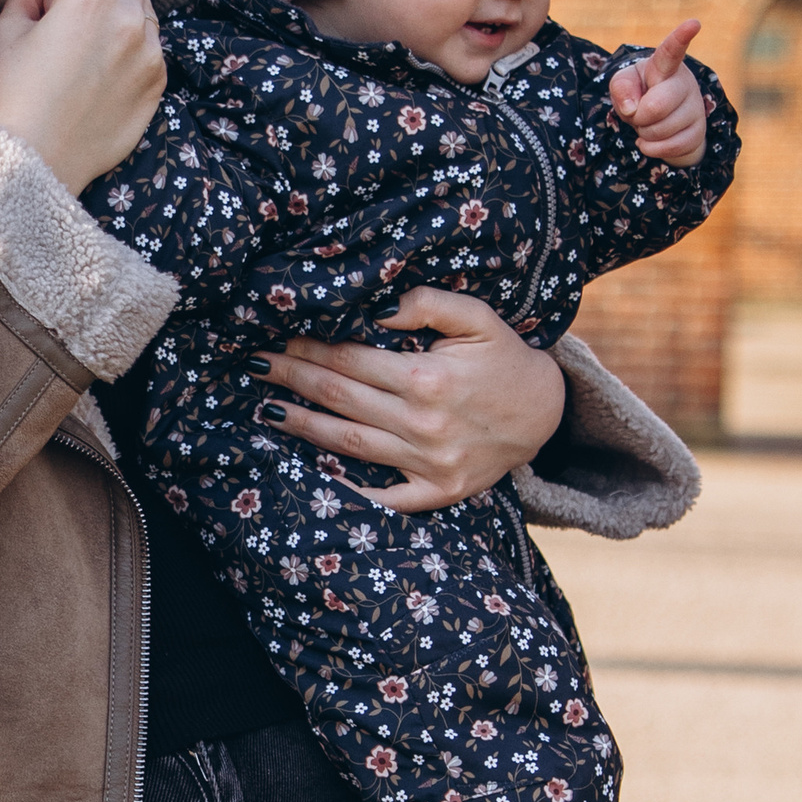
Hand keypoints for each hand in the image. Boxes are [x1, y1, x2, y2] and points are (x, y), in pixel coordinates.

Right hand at [0, 0, 165, 194]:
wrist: (40, 158)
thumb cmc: (15, 93)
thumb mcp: (4, 31)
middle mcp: (127, 18)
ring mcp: (149, 51)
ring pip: (144, 8)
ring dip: (124, 5)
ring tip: (94, 29)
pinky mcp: (158, 81)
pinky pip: (152, 44)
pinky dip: (135, 41)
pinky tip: (108, 59)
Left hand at [253, 289, 565, 513]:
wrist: (548, 412)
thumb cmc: (506, 357)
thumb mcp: (478, 317)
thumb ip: (428, 303)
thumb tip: (376, 306)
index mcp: (428, 378)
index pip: (349, 360)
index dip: (307, 349)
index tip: (276, 338)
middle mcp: (424, 423)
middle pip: (340, 398)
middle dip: (292, 380)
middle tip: (253, 366)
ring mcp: (429, 463)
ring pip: (349, 444)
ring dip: (303, 426)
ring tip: (268, 409)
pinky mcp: (437, 491)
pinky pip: (386, 498)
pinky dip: (350, 492)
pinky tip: (315, 478)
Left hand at [610, 20, 707, 165]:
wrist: (659, 120)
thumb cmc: (639, 93)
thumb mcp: (623, 85)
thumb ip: (621, 88)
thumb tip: (634, 108)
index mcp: (664, 66)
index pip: (671, 51)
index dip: (681, 37)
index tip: (694, 23)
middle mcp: (684, 83)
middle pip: (656, 106)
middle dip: (639, 116)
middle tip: (639, 112)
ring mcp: (694, 108)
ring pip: (661, 130)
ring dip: (645, 132)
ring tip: (649, 123)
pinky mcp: (698, 133)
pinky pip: (670, 147)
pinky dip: (652, 148)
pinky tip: (651, 140)